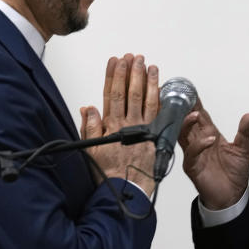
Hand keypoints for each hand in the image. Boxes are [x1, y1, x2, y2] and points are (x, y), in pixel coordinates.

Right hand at [81, 54, 158, 194]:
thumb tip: (88, 109)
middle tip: (133, 57)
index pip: (112, 94)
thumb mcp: (91, 151)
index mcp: (110, 126)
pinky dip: (159, 98)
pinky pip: (158, 113)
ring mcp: (142, 129)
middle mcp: (127, 124)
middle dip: (131, 72)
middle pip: (129, 92)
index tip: (115, 61)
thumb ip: (89, 128)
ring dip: (147, 80)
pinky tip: (160, 86)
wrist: (126, 191)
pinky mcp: (154, 136)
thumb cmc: (108, 174)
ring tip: (148, 65)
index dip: (113, 76)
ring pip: (145, 99)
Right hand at [179, 96, 248, 209]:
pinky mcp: (192, 167)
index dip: (194, 104)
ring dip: (187, 124)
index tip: (190, 90)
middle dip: (184, 109)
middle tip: (182, 95)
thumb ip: (245, 133)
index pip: (200, 116)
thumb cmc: (235, 174)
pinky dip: (199, 145)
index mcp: (209, 135)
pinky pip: (192, 153)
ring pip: (184, 135)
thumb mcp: (244, 150)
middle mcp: (199, 142)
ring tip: (194, 115)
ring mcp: (194, 154)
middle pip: (188, 122)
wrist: (232, 197)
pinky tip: (209, 139)